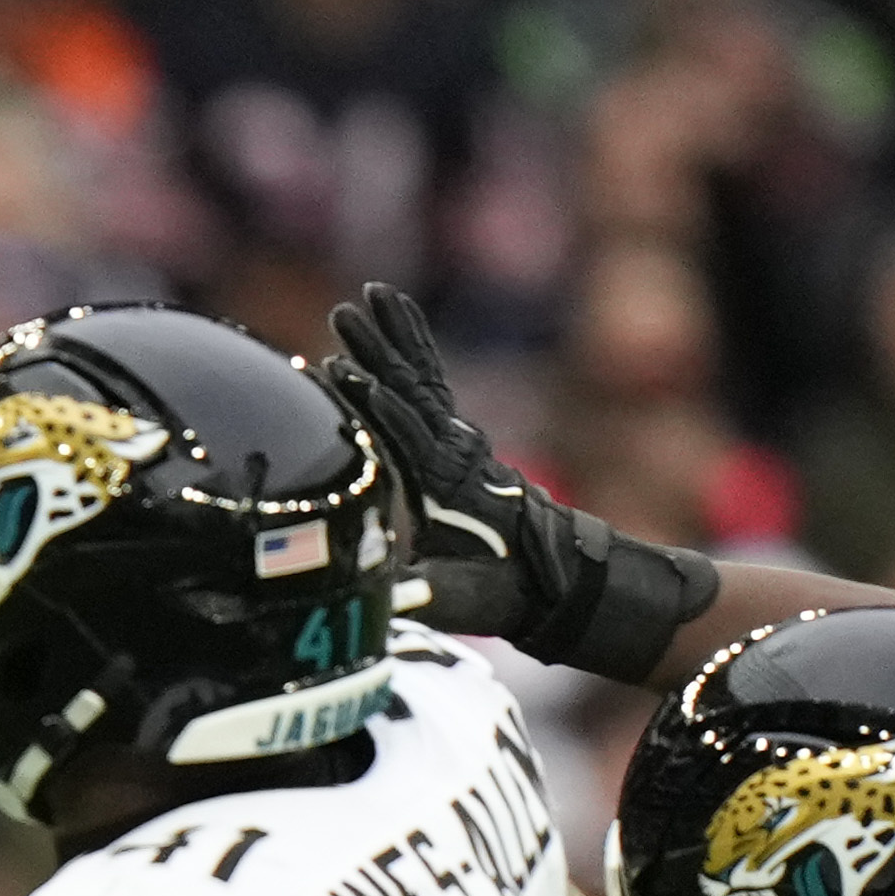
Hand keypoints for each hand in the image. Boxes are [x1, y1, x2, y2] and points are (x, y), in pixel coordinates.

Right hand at [319, 281, 711, 678]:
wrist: (554, 579)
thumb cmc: (504, 593)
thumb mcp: (467, 600)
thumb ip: (432, 594)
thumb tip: (398, 601)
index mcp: (447, 487)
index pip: (406, 435)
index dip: (373, 405)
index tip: (340, 371)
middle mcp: (454, 454)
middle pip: (411, 391)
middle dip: (377, 352)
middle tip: (341, 312)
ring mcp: (457, 442)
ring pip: (422, 377)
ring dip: (393, 337)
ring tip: (366, 294)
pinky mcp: (457, 440)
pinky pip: (432, 383)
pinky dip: (414, 347)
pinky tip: (394, 314)